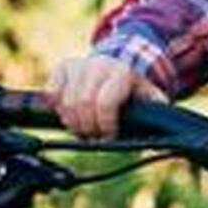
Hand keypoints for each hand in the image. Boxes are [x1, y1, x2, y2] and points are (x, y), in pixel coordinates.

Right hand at [46, 54, 165, 137]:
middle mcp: (99, 65)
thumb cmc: (134, 90)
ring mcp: (79, 64)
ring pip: (65, 102)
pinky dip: (57, 109)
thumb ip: (156, 116)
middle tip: (94, 137)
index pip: (105, 103)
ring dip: (72, 122)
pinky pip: (51, 93)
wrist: (119, 65)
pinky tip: (70, 114)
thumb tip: (155, 143)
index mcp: (122, 73)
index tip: (109, 136)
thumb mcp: (151, 99)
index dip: (104, 125)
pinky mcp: (63, 68)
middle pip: (82, 104)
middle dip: (87, 128)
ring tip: (84, 128)